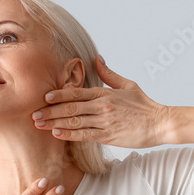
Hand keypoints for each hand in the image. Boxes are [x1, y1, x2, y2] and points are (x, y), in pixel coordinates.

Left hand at [32, 56, 170, 148]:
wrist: (160, 123)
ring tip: (39, 124)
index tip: (44, 96)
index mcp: (105, 93)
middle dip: (50, 111)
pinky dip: (69, 134)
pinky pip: (85, 135)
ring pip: (74, 121)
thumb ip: (109, 74)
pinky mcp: (108, 136)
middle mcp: (102, 106)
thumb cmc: (144, 105)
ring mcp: (104, 121)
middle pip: (70, 107)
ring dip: (54, 122)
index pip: (76, 92)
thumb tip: (97, 58)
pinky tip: (56, 133)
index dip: (59, 94)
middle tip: (33, 113)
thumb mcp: (128, 85)